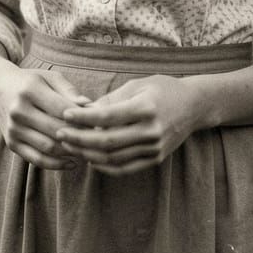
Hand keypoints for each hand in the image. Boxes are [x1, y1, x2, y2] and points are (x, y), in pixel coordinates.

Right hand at [0, 63, 90, 169]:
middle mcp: (19, 111)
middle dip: (79, 136)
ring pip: (48, 147)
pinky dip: (56, 164)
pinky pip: (37, 159)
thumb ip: (70, 91)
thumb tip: (90, 106)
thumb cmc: (32, 81)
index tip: (98, 123)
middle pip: (56, 130)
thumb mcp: (50, 78)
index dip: (82, 118)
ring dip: (70, 152)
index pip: (62, 109)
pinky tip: (72, 162)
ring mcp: (13, 129)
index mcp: (30, 90)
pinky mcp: (11, 144)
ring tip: (88, 151)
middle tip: (96, 140)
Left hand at [54, 75, 206, 175]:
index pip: (107, 117)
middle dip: (79, 139)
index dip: (82, 118)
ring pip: (113, 158)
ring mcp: (154, 148)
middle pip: (106, 141)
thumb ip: (111, 99)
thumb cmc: (162, 89)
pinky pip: (124, 167)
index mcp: (146, 108)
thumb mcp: (137, 85)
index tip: (64, 115)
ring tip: (69, 146)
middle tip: (59, 133)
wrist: (194, 105)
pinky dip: (104, 166)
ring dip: (87, 153)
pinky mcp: (155, 158)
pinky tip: (90, 158)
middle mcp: (151, 130)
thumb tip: (83, 111)